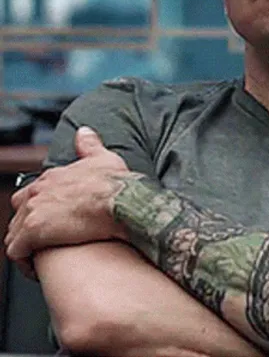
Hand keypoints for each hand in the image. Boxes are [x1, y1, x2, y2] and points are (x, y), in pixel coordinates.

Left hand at [5, 126, 132, 270]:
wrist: (120, 203)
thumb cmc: (116, 185)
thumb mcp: (105, 159)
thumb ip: (90, 146)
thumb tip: (83, 132)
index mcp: (54, 176)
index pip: (34, 192)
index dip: (43, 207)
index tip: (56, 218)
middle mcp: (39, 191)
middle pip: (19, 209)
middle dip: (28, 223)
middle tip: (48, 237)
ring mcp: (33, 211)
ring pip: (14, 232)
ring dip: (26, 245)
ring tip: (44, 256)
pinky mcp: (32, 233)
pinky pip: (16, 252)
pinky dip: (24, 261)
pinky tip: (40, 268)